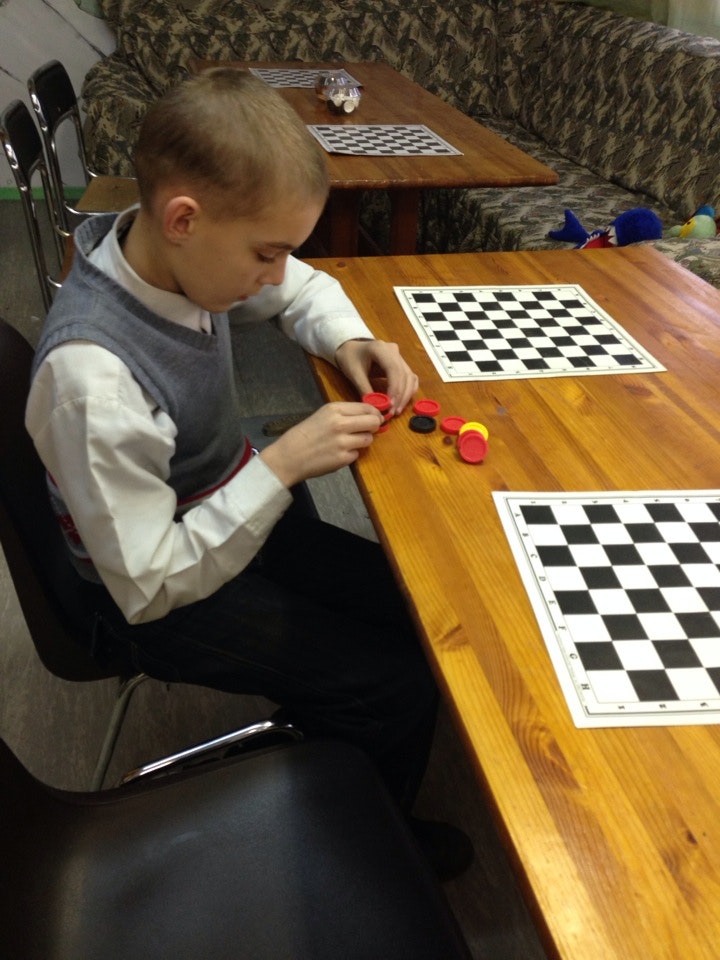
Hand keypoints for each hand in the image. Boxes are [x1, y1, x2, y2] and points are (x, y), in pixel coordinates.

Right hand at [259, 401, 382, 487]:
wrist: (289, 456)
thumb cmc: (306, 434)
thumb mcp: (323, 415)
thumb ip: (345, 414)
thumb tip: (370, 415)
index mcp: (335, 409)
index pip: (367, 408)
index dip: (375, 413)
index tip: (375, 418)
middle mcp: (340, 423)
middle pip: (373, 422)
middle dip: (374, 426)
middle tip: (368, 430)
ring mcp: (343, 442)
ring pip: (368, 439)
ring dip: (363, 441)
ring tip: (349, 443)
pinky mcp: (343, 458)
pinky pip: (357, 454)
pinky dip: (351, 455)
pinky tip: (338, 454)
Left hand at [335, 339, 417, 414]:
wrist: (350, 348)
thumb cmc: (349, 358)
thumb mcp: (354, 374)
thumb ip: (365, 389)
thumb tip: (376, 407)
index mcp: (380, 348)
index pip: (394, 369)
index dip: (395, 388)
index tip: (390, 405)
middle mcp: (394, 351)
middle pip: (404, 375)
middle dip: (401, 396)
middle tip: (393, 412)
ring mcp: (399, 357)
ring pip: (410, 378)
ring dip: (406, 395)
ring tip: (397, 410)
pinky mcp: (401, 364)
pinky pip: (409, 378)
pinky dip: (408, 391)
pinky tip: (401, 403)